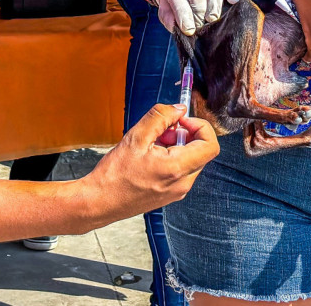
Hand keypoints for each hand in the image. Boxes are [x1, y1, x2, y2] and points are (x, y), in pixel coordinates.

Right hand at [78, 104, 217, 224]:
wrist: (100, 202)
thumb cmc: (114, 175)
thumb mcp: (135, 137)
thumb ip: (160, 117)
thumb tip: (179, 108)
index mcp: (177, 169)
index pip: (210, 144)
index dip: (199, 126)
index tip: (180, 120)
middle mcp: (182, 184)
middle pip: (200, 150)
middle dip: (183, 134)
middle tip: (160, 131)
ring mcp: (177, 191)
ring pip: (190, 159)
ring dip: (176, 145)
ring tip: (150, 145)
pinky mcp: (170, 194)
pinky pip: (180, 170)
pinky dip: (171, 157)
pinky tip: (149, 157)